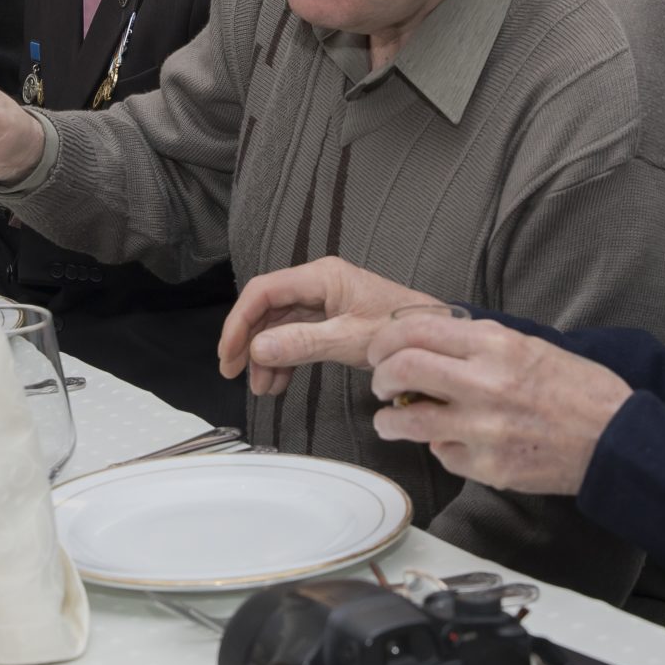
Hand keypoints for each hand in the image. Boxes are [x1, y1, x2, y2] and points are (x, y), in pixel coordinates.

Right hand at [219, 258, 439, 395]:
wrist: (434, 336)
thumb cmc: (403, 328)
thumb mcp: (350, 339)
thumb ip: (302, 343)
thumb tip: (259, 348)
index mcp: (322, 277)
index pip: (264, 292)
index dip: (239, 322)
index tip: (230, 353)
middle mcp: (319, 284)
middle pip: (266, 309)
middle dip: (248, 342)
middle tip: (235, 372)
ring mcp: (324, 301)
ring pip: (278, 326)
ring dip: (266, 356)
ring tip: (262, 387)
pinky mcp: (330, 319)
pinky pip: (295, 336)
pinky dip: (284, 359)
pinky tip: (279, 381)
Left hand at [367, 316, 630, 495]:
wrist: (618, 440)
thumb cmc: (580, 390)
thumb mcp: (530, 345)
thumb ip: (478, 344)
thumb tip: (428, 344)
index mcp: (495, 345)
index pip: (415, 331)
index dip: (386, 340)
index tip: (382, 351)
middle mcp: (484, 383)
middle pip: (401, 370)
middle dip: (380, 376)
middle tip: (382, 384)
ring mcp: (484, 429)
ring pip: (407, 421)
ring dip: (389, 421)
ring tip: (391, 420)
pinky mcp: (488, 467)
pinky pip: (443, 455)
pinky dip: (441, 448)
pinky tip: (454, 442)